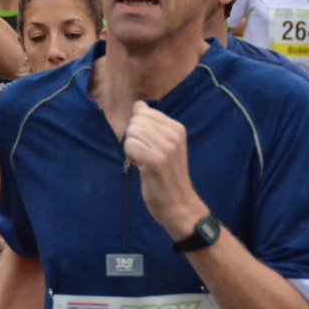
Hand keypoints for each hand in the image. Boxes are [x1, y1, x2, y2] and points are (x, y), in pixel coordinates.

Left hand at [122, 101, 204, 236]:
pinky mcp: (155, 160)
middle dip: (134, 139)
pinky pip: (129, 146)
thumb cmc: (167, 175)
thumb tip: (138, 104)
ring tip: (145, 163)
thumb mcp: (163, 145)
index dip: (140, 130)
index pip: (143, 112)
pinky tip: (142, 168)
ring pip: (131, 133)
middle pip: (135, 122)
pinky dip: (130, 157)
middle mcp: (173, 134)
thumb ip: (150, 124)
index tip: (150, 146)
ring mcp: (165, 147)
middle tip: (146, 156)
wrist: (178, 204)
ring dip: (132, 149)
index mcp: (177, 128)